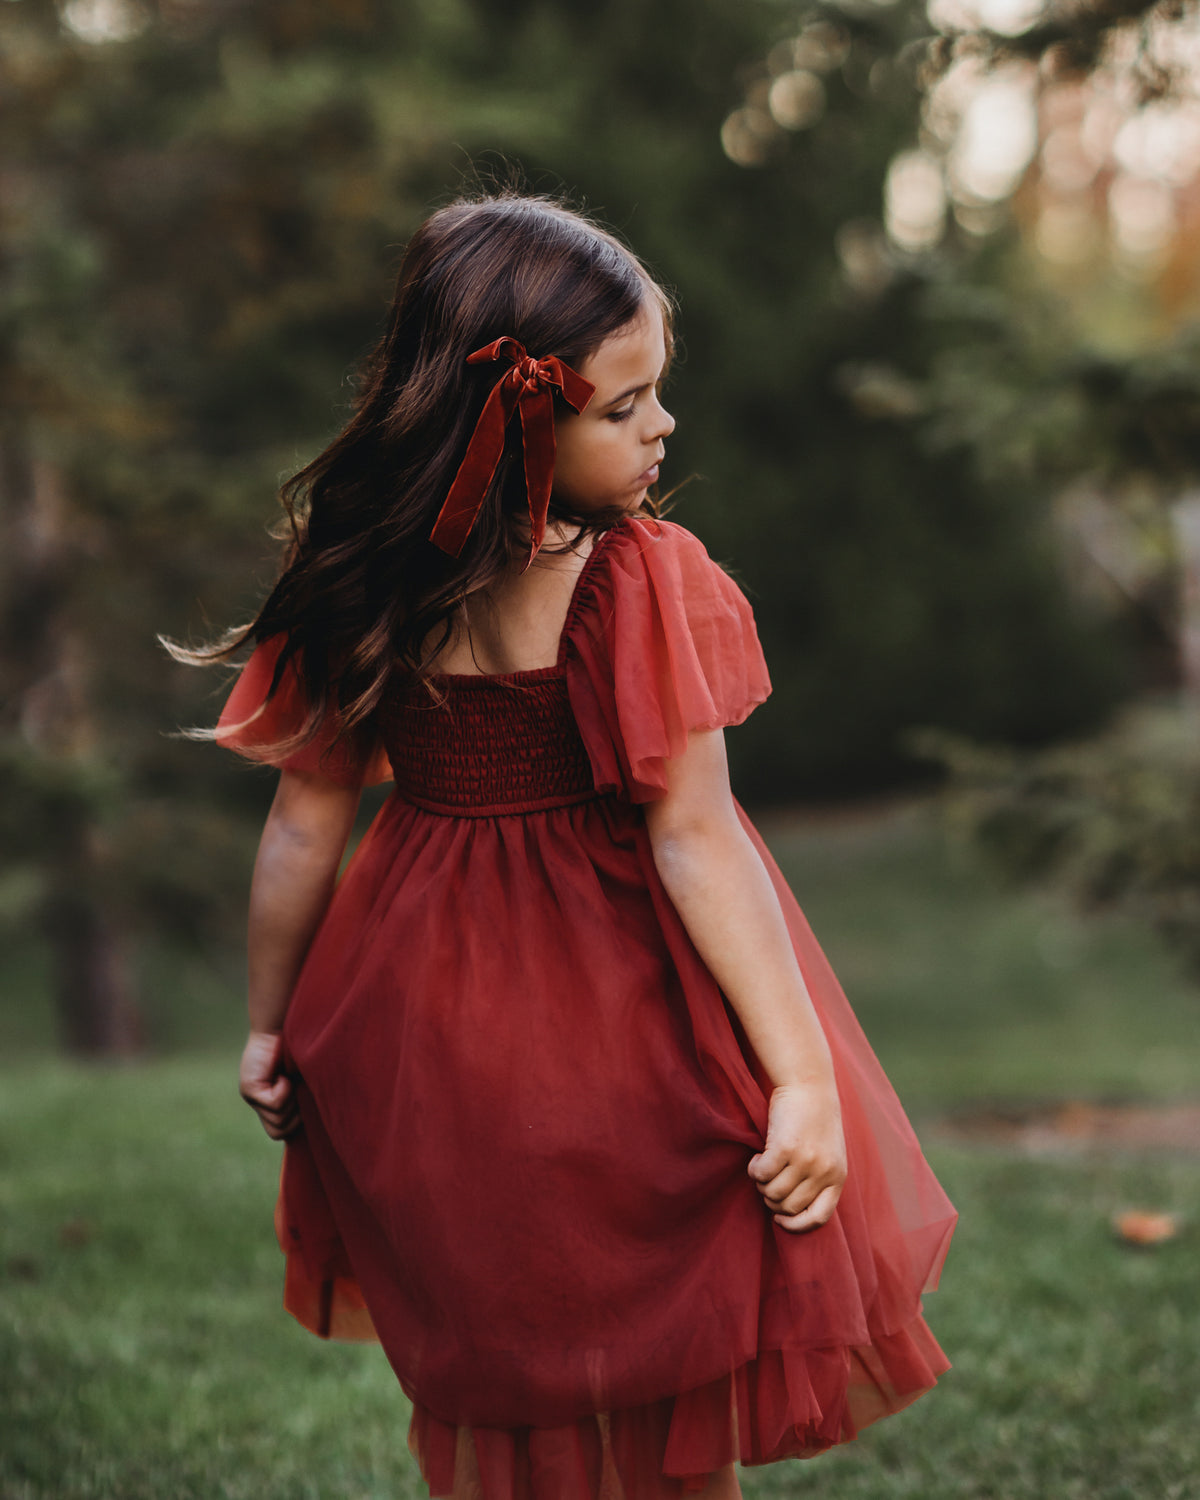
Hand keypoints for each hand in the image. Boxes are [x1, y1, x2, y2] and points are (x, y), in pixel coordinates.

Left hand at [239, 1029, 300, 1140]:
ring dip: (290, 1102)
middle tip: (297, 1089)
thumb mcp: (306, 1079)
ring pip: (277, 1122)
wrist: (286, 1023)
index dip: (296, 1123)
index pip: (280, 1132)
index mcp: (271, 1103)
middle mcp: (258, 1103)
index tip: (304, 1101)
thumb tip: (317, 1119)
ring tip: (289, 1080)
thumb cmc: (302, 1047)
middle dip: (294, 1115)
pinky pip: (275, 1104)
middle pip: (278, 1132)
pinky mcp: (249, 1089)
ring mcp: (251, 1097)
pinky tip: (283, 1074)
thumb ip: (305, 1097)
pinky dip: (285, 1090)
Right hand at [747, 1080, 845, 1232]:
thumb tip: (788, 1209)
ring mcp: (805, 1161)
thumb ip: (818, 1178)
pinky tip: (757, 1157)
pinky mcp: (785, 1148)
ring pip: (772, 1193)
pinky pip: (761, 1174)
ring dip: (761, 1183)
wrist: (808, 1084)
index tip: (780, 1219)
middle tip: (767, 1181)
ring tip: (762, 1166)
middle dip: (772, 1199)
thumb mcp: (828, 1152)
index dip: (796, 1225)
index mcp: (837, 1176)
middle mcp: (823, 1172)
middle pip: (788, 1207)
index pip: (818, 1217)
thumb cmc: (814, 1118)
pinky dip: (754, 1169)